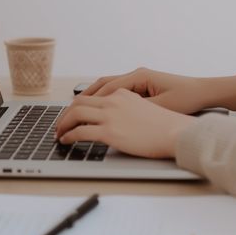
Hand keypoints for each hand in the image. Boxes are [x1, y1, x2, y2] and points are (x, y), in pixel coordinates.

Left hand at [54, 89, 196, 158]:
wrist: (176, 132)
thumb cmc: (166, 126)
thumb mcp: (146, 109)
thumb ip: (129, 110)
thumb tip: (119, 120)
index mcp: (123, 94)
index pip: (94, 95)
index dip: (79, 105)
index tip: (72, 114)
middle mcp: (114, 100)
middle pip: (79, 102)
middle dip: (66, 113)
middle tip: (60, 124)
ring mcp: (110, 115)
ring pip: (75, 113)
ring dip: (63, 123)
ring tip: (59, 133)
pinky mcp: (109, 131)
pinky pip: (80, 132)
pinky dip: (69, 135)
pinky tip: (66, 140)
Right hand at [79, 67, 235, 114]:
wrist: (205, 92)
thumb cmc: (186, 98)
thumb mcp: (160, 107)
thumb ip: (136, 110)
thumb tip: (112, 116)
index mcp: (139, 77)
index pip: (106, 89)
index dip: (88, 103)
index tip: (74, 114)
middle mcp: (136, 75)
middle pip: (102, 85)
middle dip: (84, 99)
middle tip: (67, 113)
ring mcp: (139, 80)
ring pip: (108, 87)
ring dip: (92, 98)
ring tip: (75, 111)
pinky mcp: (143, 87)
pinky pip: (117, 91)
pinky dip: (104, 99)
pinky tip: (97, 110)